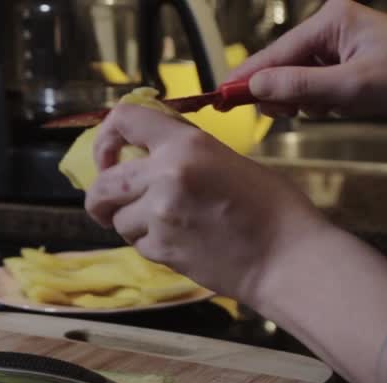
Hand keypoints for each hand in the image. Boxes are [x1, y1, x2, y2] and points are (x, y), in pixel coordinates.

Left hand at [84, 104, 328, 301]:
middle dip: (100, 194)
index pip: (124, 120)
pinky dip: (151, 244)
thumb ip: (185, 152)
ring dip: (131, 223)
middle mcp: (165, 175)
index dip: (107, 136)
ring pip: (118, 219)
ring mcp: (160, 216)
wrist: (287, 258)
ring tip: (164, 225)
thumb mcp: (228, 159)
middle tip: (109, 201)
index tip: (110, 153)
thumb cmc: (274, 209)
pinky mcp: (163, 251)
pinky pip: (138, 245)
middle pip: (103, 182)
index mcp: (185, 144)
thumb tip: (150, 154)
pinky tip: (181, 242)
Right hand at [232, 0, 386, 122]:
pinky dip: (317, 100)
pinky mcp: (350, 60)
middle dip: (279, 91)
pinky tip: (331, 109)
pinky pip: (318, 82)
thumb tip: (256, 86)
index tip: (219, 97)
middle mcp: (334, 25)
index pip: (277, 51)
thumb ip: (300, 86)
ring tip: (317, 111)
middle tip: (276, 114)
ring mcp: (342, 42)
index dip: (248, 77)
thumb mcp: (351, 89)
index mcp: (332, 19)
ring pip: (300, 75)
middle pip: (285, 62)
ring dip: (301, 98)